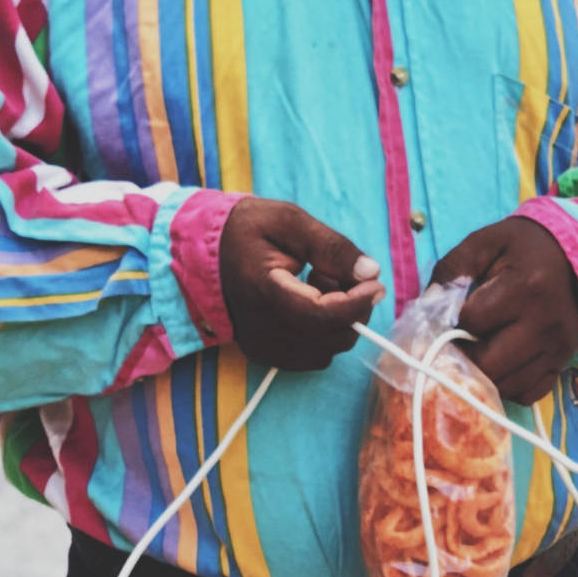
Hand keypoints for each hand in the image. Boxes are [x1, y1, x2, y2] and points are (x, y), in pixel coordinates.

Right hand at [220, 198, 385, 371]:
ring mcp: (262, 345)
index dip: (357, 303)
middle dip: (353, 307)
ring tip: (319, 283)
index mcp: (263, 291)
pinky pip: (313, 355)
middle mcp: (260, 327)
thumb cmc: (245, 230)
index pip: (321, 315)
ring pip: (327, 349)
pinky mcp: (265, 352)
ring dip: (339, 319)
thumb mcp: (289, 221)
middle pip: (331, 337)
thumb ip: (332, 247)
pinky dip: (324, 332)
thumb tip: (371, 272)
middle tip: (341, 273)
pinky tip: (309, 302)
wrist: (203, 251)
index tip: (374, 283)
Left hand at [432, 217, 577, 404]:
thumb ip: (452, 269)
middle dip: (464, 357)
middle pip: (489, 364)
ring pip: (507, 385)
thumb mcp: (485, 242)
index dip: (451, 321)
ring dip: (483, 376)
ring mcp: (557, 348)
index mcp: (526, 287)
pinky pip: (528, 393)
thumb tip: (428, 306)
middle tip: (456, 343)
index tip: (449, 316)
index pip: (472, 321)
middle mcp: (545, 323)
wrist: (572, 258)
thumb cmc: (522, 248)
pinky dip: (508, 386)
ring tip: (478, 351)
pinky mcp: (563, 363)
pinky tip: (501, 364)